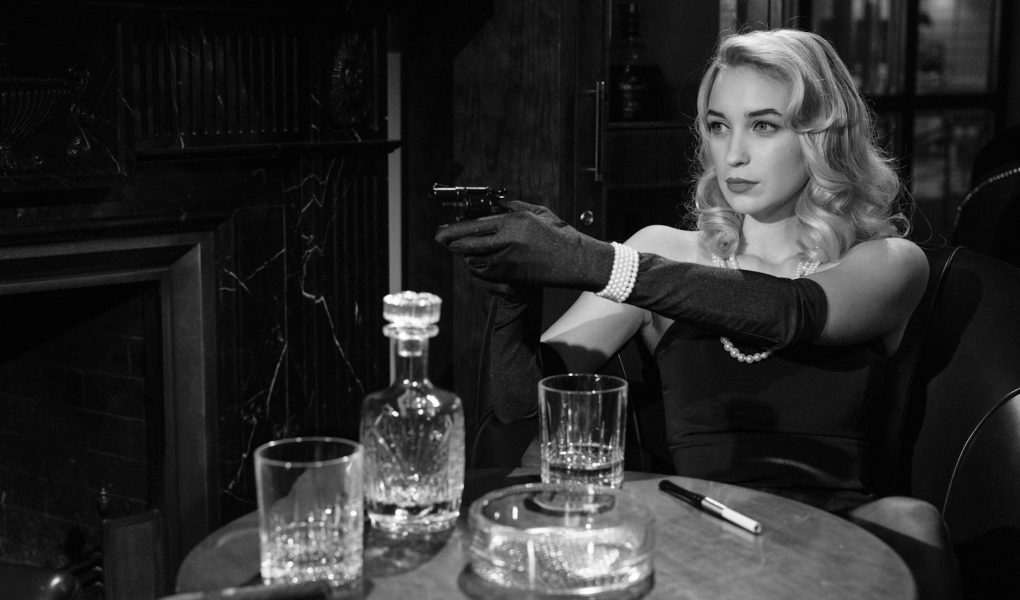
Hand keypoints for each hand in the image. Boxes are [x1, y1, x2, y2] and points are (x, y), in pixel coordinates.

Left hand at [435, 200, 614, 290]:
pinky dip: (478, 266)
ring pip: (476, 257)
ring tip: (459, 249)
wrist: (577, 261)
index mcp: (515, 220)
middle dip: (451, 241)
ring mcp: (509, 258)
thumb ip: (513, 207)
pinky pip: (486, 271)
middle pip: (469, 241)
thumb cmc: (560, 234)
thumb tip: (494, 205)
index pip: (477, 223)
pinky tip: (476, 261)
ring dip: (466, 254)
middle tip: (440, 239)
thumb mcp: (538, 212)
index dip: (456, 227)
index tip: (444, 228)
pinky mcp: (512, 274)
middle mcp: (509, 239)